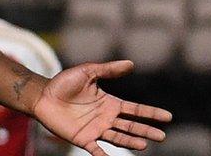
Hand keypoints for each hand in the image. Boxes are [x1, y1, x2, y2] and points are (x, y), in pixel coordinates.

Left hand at [34, 60, 170, 154]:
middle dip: (146, 131)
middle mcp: (106, 118)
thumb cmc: (63, 83)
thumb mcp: (87, 72)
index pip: (135, 110)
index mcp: (109, 103)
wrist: (42, 95)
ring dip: (131, 142)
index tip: (168, 117)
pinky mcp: (83, 139)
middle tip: (161, 136)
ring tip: (144, 144)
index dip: (151, 113)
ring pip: (118, 138)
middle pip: (130, 127)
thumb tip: (131, 63)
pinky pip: (97, 150)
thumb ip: (108, 69)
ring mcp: (95, 130)